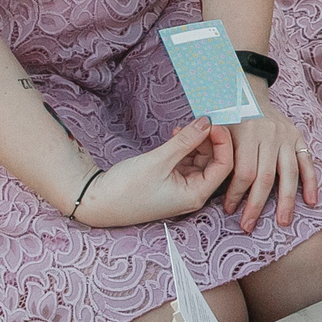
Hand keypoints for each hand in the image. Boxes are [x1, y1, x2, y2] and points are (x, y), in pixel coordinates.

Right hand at [73, 116, 234, 227]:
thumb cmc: (126, 189)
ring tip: (182, 129)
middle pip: (215, 162)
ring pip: (201, 160)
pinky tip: (175, 136)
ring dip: (195, 143)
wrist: (96, 201)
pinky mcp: (170, 183)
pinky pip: (186, 162)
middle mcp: (193, 194)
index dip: (223, 142)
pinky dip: (184, 148)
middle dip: (209, 140)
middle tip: (199, 120)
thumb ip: (186, 141)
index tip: (213, 122)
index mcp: (195, 195)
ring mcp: (182, 189)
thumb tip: (207, 122)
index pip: (224, 166)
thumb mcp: (159, 160)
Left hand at [226, 78, 320, 230]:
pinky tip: (311, 201)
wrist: (247, 92)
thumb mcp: (217, 129)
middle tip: (248, 225)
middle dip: (256, 205)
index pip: (244, 172)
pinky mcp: (298, 138)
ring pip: (288, 174)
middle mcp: (270, 135)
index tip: (229, 209)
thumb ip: (216, 153)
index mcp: (247, 132)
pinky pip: (307, 163)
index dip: (236, 194)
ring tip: (282, 221)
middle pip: (266, 178)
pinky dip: (311, 183)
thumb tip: (212, 187)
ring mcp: (286, 137)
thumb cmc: (227, 116)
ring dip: (286, 201)